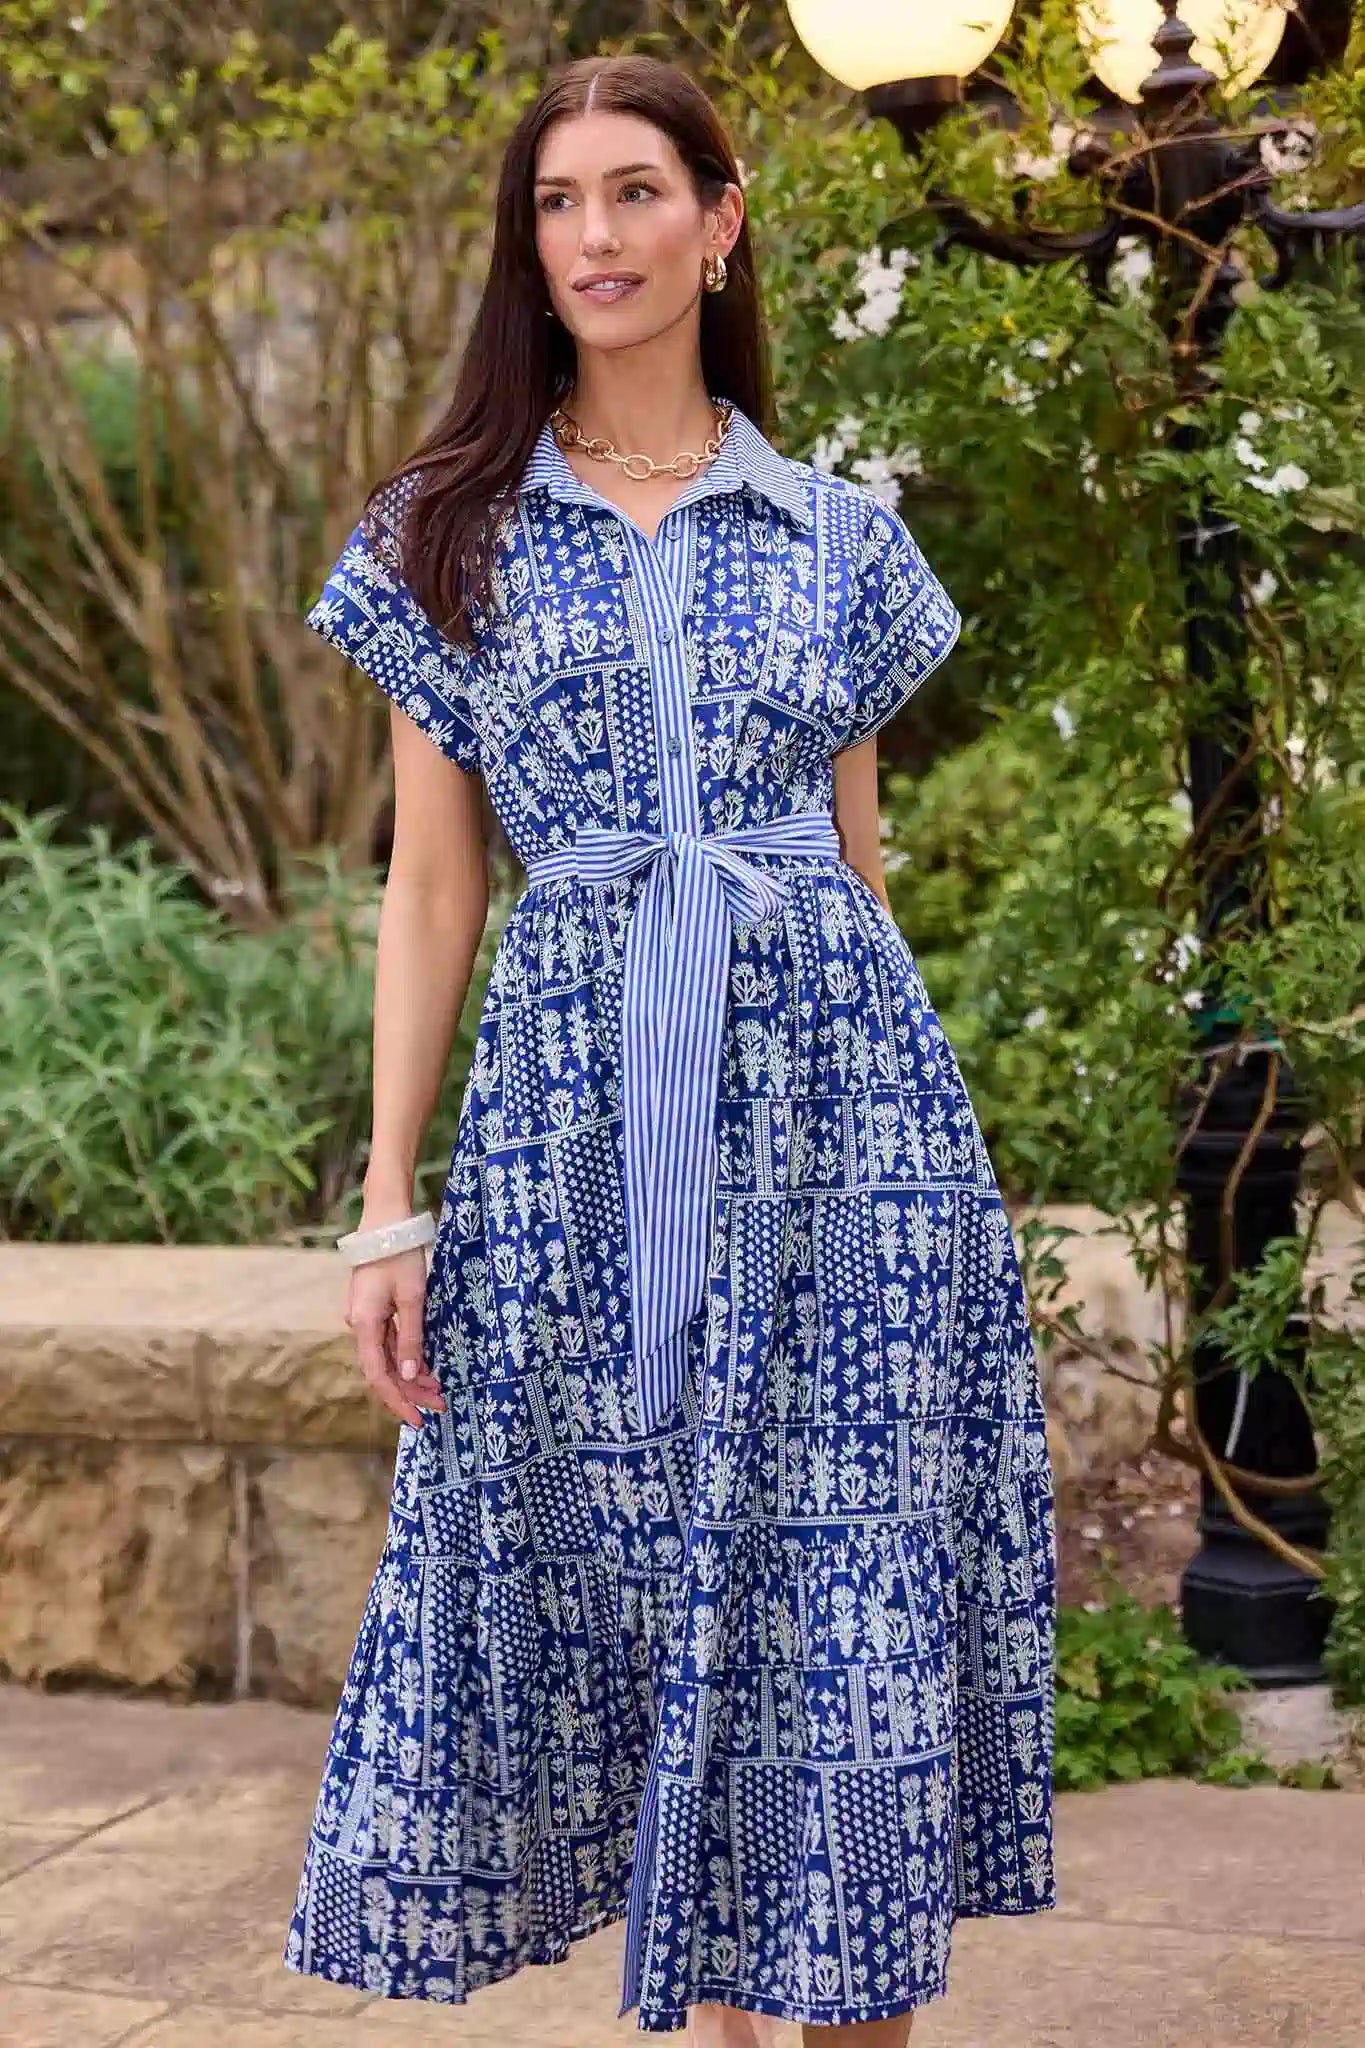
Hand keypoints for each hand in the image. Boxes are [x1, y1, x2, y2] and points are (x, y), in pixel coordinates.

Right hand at [344, 1246, 447, 1427]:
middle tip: (440, 1405)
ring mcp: (365, 1317)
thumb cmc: (400, 1257)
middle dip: (411, 1390)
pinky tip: (425, 1367)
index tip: (418, 1420)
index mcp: (364, 1325)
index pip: (379, 1376)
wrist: (386, 1221)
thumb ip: (412, 1339)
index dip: (398, 1401)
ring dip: (411, 1375)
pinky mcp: (373, 1309)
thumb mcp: (412, 1299)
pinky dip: (407, 1356)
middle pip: (384, 1369)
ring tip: (438, 1390)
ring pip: (388, 1357)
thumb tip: (411, 1376)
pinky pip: (389, 1341)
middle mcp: (360, 1325)